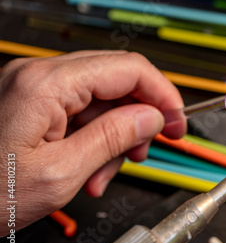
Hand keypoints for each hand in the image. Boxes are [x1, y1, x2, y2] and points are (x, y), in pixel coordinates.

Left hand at [0, 51, 186, 235]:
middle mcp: (40, 76)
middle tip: (143, 151)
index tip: (178, 122)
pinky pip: (78, 111)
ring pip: (100, 99)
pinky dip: (93, 139)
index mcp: (47, 84)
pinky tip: (89, 169)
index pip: (129, 69)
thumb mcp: (60, 174)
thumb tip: (152, 116)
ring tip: (105, 174)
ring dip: (114, 136)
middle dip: (138, 119)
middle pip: (117, 81)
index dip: (163, 94)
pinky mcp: (31, 103)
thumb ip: (113, 138)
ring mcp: (34, 88)